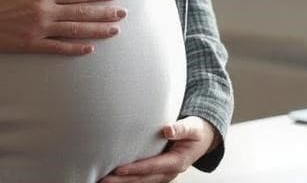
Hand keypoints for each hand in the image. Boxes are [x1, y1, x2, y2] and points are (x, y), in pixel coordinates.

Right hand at [0, 0, 125, 55]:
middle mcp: (44, 12)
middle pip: (81, 12)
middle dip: (104, 13)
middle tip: (123, 13)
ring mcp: (38, 30)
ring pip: (74, 30)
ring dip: (96, 30)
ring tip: (114, 30)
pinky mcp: (30, 45)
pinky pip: (57, 48)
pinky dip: (75, 48)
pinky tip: (89, 48)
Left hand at [100, 117, 219, 182]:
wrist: (202, 140)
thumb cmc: (196, 131)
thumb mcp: (193, 128)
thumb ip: (181, 128)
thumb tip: (167, 130)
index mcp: (177, 162)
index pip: (152, 167)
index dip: (136, 169)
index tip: (119, 169)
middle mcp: (169, 172)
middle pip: (143, 179)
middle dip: (123, 180)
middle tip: (104, 179)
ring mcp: (163, 175)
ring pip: (140, 182)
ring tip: (103, 181)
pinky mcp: (157, 173)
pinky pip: (141, 180)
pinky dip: (128, 180)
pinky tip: (113, 179)